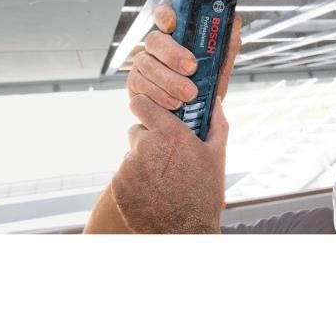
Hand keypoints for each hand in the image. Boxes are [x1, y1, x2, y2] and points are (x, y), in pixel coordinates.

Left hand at [111, 94, 228, 232]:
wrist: (186, 232)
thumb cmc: (205, 193)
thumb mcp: (217, 155)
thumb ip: (216, 123)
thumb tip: (216, 102)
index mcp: (170, 134)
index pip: (141, 103)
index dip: (145, 106)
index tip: (150, 112)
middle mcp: (146, 147)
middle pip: (137, 130)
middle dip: (148, 139)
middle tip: (165, 156)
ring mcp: (129, 168)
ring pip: (131, 155)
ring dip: (142, 162)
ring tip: (161, 180)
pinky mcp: (118, 187)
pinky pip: (123, 176)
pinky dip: (134, 181)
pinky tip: (151, 192)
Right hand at [127, 5, 241, 109]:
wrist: (198, 114)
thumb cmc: (207, 83)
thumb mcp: (221, 64)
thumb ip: (227, 43)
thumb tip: (235, 20)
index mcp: (176, 34)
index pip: (164, 14)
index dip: (164, 16)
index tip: (172, 26)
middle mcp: (156, 46)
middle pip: (154, 40)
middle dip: (172, 54)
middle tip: (192, 68)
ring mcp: (143, 64)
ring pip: (146, 65)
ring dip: (168, 80)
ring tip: (188, 95)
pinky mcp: (135, 85)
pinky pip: (139, 86)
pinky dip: (158, 96)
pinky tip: (173, 104)